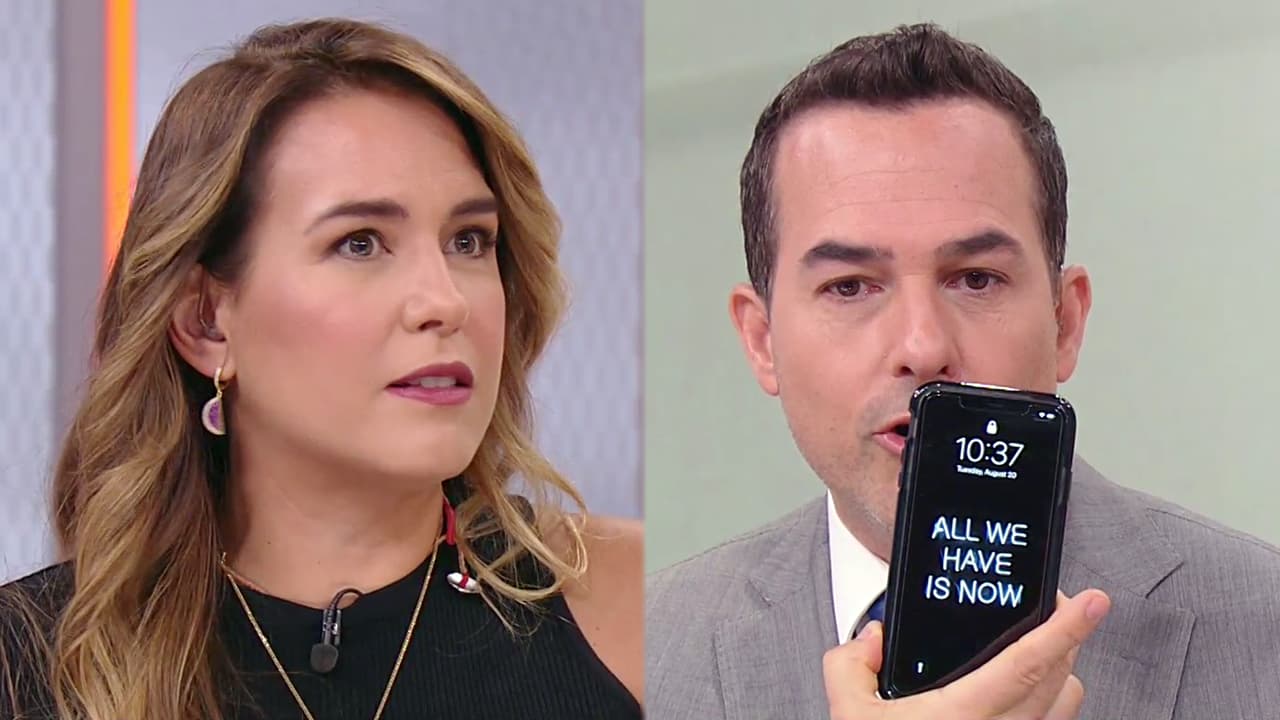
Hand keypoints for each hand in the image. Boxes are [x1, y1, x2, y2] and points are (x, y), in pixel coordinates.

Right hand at [824, 589, 1110, 719]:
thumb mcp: (849, 711)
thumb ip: (851, 664)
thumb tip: (872, 639)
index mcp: (960, 717)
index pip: (1026, 665)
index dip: (1064, 629)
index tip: (1093, 604)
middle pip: (1058, 677)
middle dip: (1064, 635)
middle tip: (1052, 606)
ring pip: (1067, 702)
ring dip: (1062, 671)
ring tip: (1041, 651)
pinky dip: (1052, 702)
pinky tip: (1030, 693)